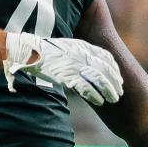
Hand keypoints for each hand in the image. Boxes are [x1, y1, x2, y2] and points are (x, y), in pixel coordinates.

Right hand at [4, 33, 123, 105]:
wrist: (27, 51)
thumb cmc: (43, 51)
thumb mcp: (64, 47)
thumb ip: (77, 54)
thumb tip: (86, 65)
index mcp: (81, 45)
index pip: (105, 56)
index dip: (115, 68)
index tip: (119, 78)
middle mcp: (81, 54)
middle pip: (106, 68)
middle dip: (115, 81)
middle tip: (120, 92)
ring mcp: (74, 65)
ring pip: (99, 78)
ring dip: (109, 90)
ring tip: (114, 99)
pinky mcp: (66, 75)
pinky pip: (85, 86)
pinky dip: (94, 94)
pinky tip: (99, 101)